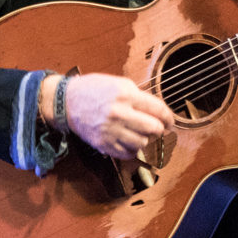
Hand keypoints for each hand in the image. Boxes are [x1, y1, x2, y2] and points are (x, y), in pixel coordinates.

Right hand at [52, 73, 174, 160]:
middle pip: (153, 129)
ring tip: (142, 134)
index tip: (170, 121)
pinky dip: (133, 150)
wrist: (67, 102)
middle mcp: (120, 114)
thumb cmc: (94, 89)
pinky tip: (130, 142)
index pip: (158, 109)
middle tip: (158, 128)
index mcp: (126, 95)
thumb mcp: (119, 83)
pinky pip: (127, 154)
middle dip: (160, 129)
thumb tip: (158, 110)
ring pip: (142, 143)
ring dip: (146, 140)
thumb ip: (139, 96)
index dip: (169, 117)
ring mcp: (111, 131)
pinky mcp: (103, 144)